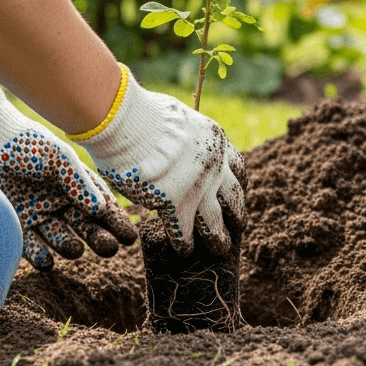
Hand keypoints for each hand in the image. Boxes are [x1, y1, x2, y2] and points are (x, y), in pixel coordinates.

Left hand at [0, 87, 136, 270]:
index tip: (129, 237)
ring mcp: (38, 215)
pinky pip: (32, 247)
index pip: (101, 207)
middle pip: (85, 226)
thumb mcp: (59, 158)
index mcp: (75, 184)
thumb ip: (79, 183)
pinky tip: (48, 261)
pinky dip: (41, 256)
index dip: (115, 222)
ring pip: (60, 238)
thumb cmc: (27, 145)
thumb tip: (101, 209)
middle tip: (109, 248)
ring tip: (75, 248)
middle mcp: (59, 202)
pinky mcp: (16, 226)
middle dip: (98, 238)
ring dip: (69, 246)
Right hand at [71, 66, 246, 255]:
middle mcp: (213, 165)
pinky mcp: (175, 204)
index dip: (237, 183)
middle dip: (237, 214)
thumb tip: (178, 143)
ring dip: (218, 238)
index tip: (238, 192)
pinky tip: (182, 251)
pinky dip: (184, 243)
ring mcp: (197, 187)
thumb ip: (185, 136)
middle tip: (238, 226)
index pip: (237, 167)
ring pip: (215, 221)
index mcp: (215, 141)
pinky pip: (184, 232)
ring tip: (219, 250)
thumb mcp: (178, 118)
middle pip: (234, 197)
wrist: (127, 120)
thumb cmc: (142, 114)